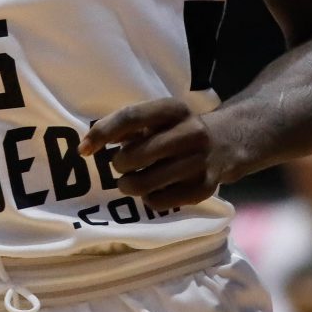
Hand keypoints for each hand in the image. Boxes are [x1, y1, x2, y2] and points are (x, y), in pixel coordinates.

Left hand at [79, 98, 223, 208]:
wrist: (228, 143)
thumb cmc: (179, 128)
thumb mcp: (160, 117)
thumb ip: (129, 125)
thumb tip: (91, 142)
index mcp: (174, 109)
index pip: (131, 117)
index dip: (102, 133)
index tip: (84, 149)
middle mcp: (190, 133)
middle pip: (136, 155)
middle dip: (119, 164)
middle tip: (120, 165)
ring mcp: (199, 162)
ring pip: (146, 183)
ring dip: (128, 185)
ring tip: (130, 181)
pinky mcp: (204, 188)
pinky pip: (160, 201)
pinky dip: (149, 198)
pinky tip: (152, 190)